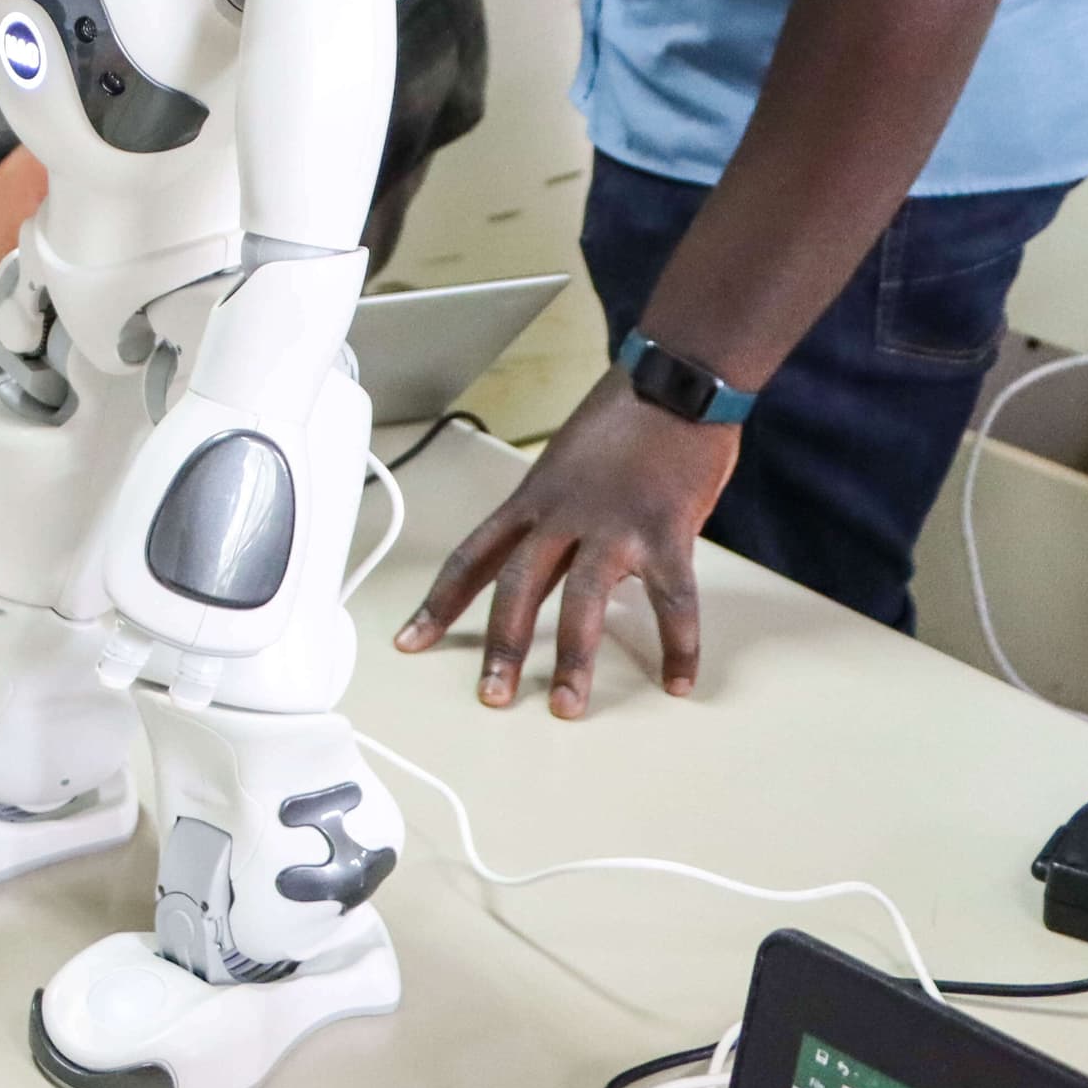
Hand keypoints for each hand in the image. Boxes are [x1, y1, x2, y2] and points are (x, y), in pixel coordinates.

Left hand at [393, 370, 737, 719]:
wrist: (675, 380)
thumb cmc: (626, 418)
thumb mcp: (568, 463)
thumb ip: (558, 514)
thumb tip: (562, 561)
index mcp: (533, 498)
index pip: (472, 556)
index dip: (438, 603)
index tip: (410, 641)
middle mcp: (563, 514)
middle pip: (516, 586)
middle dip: (500, 646)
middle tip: (490, 696)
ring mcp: (613, 523)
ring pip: (582, 601)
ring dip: (573, 659)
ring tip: (566, 707)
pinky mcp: (665, 530)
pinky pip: (671, 600)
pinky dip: (677, 645)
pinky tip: (677, 679)